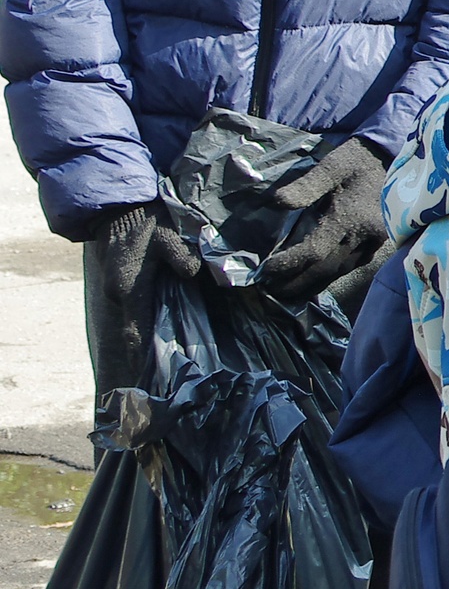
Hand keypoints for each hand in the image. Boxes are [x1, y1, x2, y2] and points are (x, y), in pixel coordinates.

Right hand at [85, 200, 200, 392]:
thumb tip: (192, 273)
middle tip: (165, 379)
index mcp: (130, 289)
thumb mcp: (167, 236)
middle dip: (146, 355)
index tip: (148, 381)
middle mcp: (119, 295)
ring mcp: (116, 290)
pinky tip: (159, 331)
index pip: (135, 332)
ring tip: (164, 363)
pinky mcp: (120, 283)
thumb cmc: (145, 222)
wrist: (118, 207)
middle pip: (134, 333)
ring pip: (134, 321)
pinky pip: (134, 309)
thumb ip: (180, 256)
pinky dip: (144, 323)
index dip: (141, 358)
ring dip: (146, 339)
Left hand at [260, 138, 390, 305]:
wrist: (393, 157)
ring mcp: (374, 241)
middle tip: (271, 291)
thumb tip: (277, 202)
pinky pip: (353, 265)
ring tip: (290, 292)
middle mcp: (362, 235)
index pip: (312, 251)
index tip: (265, 270)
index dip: (288, 264)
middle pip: (325, 269)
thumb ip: (305, 186)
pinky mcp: (380, 242)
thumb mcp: (331, 166)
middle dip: (297, 282)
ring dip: (313, 284)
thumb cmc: (358, 160)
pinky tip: (318, 279)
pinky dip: (333, 275)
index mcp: (348, 218)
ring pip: (340, 271)